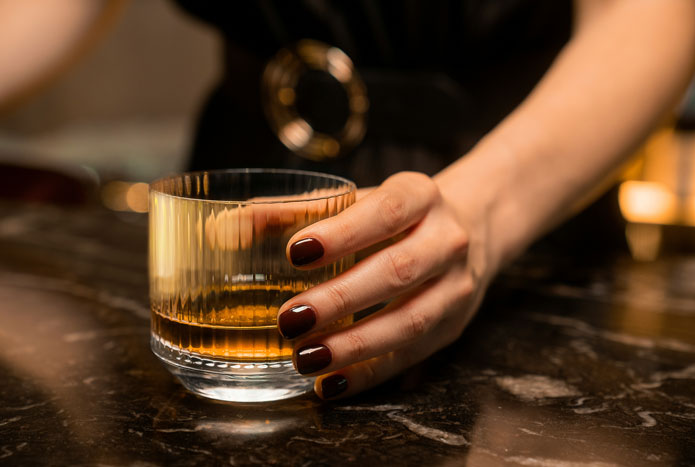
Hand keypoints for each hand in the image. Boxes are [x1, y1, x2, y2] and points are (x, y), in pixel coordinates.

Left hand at [277, 171, 491, 398]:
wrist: (469, 230)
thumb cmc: (394, 218)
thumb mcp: (356, 201)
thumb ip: (292, 213)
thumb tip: (223, 230)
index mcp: (420, 196)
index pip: (385, 212)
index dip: (342, 233)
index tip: (295, 252)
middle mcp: (446, 240)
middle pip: (397, 271)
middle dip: (341, 299)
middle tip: (288, 318)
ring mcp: (455, 287)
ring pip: (409, 321)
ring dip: (355, 345)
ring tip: (305, 358)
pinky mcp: (453, 326)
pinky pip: (412, 355)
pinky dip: (369, 373)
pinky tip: (331, 382)